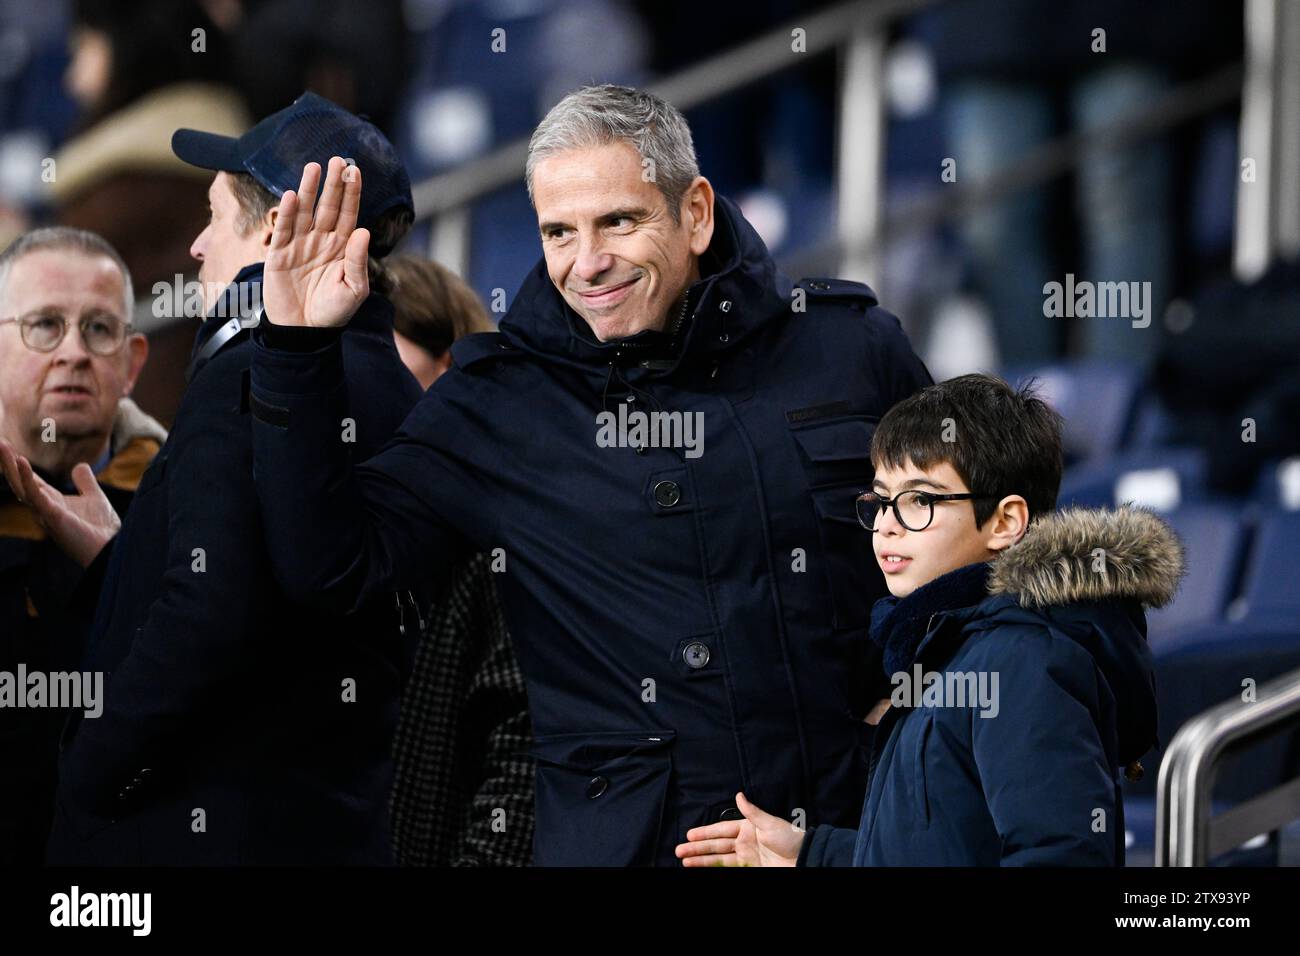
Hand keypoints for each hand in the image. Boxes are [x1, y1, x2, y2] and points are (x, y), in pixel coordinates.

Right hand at [0, 439, 119, 566]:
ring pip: (21, 487)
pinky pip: (36, 496)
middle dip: (6, 462)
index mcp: (51, 501)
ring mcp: (45, 513)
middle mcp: (43, 507)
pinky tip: (21, 461)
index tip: (5, 444)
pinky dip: (27, 478)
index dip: (17, 463)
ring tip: (2, 446)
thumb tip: (79, 466)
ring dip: (10, 466)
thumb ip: (85, 482)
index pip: (29, 479)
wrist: (112, 548)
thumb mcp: (94, 498)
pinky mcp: (53, 517)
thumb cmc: (102, 529)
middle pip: (19, 481)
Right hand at [262, 155, 370, 327]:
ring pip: (305, 212)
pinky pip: (284, 229)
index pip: (348, 214)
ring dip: (309, 190)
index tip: (355, 171)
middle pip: (328, 206)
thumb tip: (364, 231)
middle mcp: (321, 241)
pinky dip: (288, 213)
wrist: (304, 332)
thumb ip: (358, 262)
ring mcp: (299, 245)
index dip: (351, 193)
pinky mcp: (279, 254)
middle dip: (333, 184)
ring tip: (314, 167)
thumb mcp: (354, 290)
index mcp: (342, 248)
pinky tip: (293, 195)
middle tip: (338, 160)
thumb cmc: (333, 313)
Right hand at [675, 791, 804, 866]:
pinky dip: (714, 868)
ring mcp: (746, 857)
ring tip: (685, 861)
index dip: (705, 833)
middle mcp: (744, 842)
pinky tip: (702, 868)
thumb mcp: (770, 823)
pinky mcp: (750, 869)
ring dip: (701, 860)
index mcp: (747, 828)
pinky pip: (728, 868)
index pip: (721, 830)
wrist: (805, 859)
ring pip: (718, 858)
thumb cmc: (790, 838)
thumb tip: (738, 795)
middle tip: (680, 851)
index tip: (689, 835)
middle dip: (697, 849)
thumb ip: (752, 812)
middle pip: (716, 846)